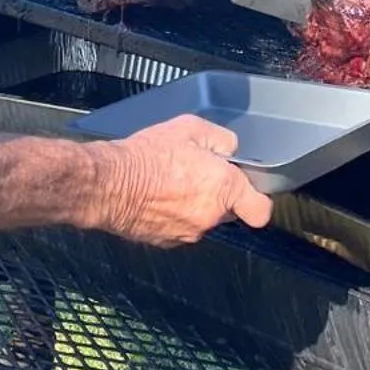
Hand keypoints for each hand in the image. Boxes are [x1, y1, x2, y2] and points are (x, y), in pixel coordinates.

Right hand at [85, 115, 272, 245]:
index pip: (260, 210)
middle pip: (229, 212)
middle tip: (198, 174)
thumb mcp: (190, 127)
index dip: (257, 200)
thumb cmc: (148, 155)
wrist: (109, 183)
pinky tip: (157, 197)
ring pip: (203, 220)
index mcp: (224, 188)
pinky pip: (180, 228)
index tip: (248, 191)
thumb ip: (220, 139)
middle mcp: (211, 216)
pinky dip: (173, 216)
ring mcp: (188, 233)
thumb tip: (230, 150)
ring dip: (194, 206)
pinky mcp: (166, 242)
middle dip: (220, 196)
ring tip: (171, 183)